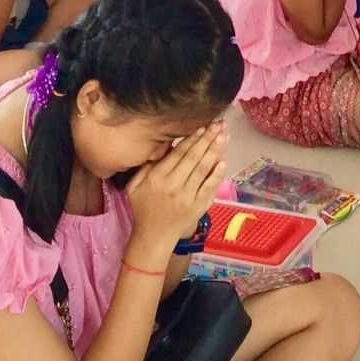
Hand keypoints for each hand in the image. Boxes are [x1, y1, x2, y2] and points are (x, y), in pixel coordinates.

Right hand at [126, 122, 228, 246]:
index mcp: (157, 178)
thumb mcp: (135, 185)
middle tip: (220, 124)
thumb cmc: (143, 207)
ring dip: (215, 151)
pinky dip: (217, 174)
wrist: (153, 236)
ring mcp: (187, 196)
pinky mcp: (198, 206)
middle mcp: (173, 185)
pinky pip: (209, 187)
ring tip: (224, 136)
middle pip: (193, 158)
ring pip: (203, 169)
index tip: (203, 126)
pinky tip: (224, 161)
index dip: (192, 139)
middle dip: (207, 139)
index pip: (178, 154)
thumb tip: (165, 145)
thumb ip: (148, 165)